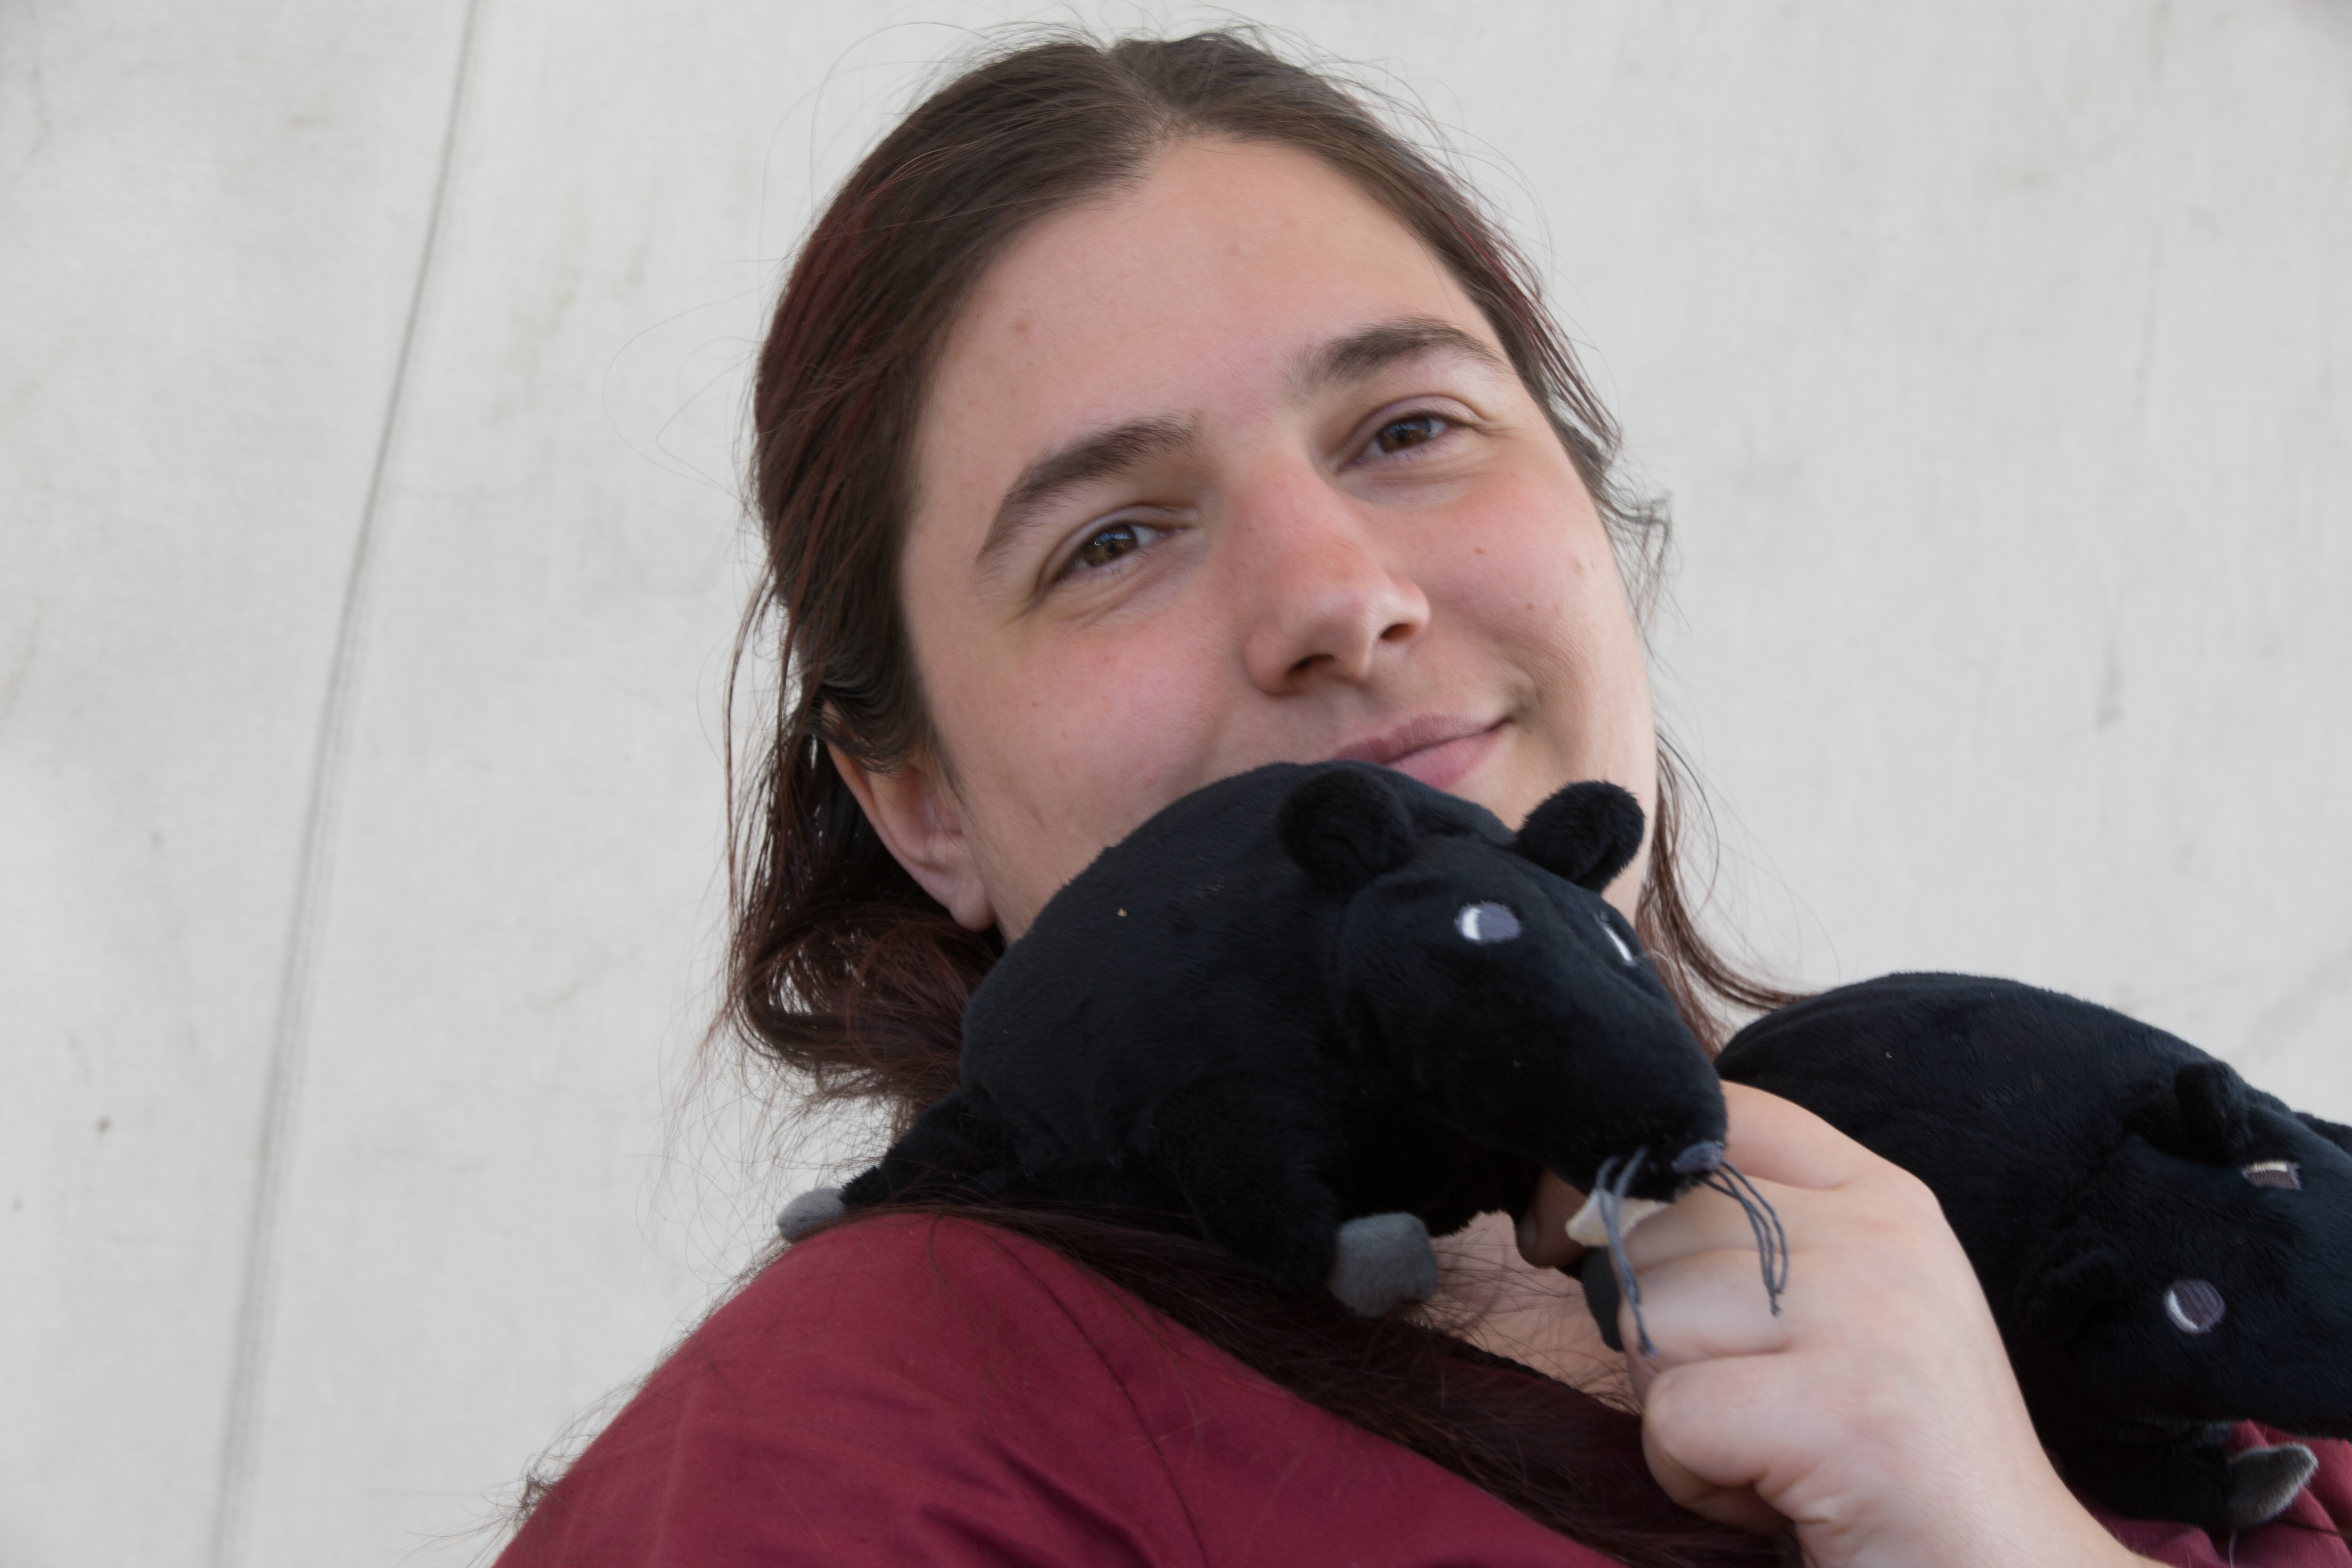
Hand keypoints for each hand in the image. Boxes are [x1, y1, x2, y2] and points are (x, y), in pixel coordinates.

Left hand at [1521, 1084, 2151, 1567]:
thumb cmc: (1888, 1462)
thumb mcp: (1829, 1315)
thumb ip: (1736, 1239)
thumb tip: (1574, 1206)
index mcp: (1880, 1197)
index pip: (1712, 1111)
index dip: (1620, 1169)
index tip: (1581, 1234)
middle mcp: (1881, 1237)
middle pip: (1656, 1233)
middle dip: (1662, 1337)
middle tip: (1752, 1407)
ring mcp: (1870, 1317)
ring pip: (1650, 1320)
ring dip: (1677, 1412)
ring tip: (1771, 1451)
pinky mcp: (1845, 1412)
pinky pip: (1673, 1417)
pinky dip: (1694, 1478)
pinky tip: (1775, 1500)